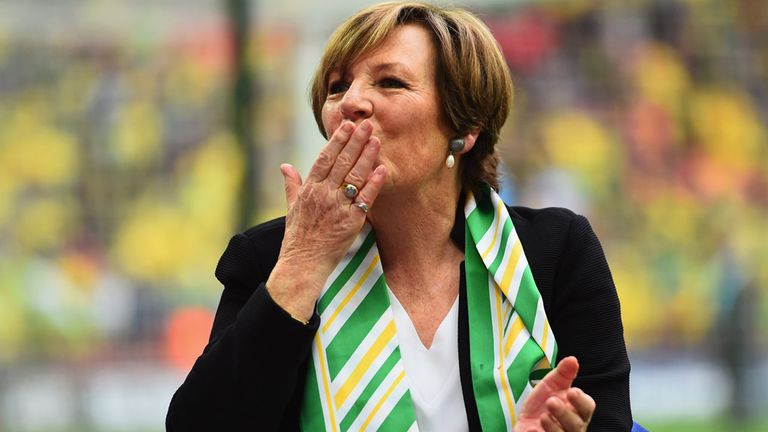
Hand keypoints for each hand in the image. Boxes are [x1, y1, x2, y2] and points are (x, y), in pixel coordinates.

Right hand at [266, 120, 386, 320]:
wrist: (302, 264)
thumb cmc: (297, 237)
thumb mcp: (291, 208)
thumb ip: (291, 184)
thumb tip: (284, 166)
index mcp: (309, 189)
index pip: (324, 158)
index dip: (337, 140)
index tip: (347, 125)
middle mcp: (323, 195)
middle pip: (342, 162)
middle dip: (356, 142)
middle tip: (367, 124)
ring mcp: (337, 208)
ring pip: (355, 176)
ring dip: (367, 157)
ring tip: (377, 140)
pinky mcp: (351, 222)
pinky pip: (365, 199)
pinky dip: (374, 183)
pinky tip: (382, 169)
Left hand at [515, 356, 594, 431]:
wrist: (524, 424)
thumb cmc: (542, 406)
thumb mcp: (550, 386)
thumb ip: (562, 374)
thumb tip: (572, 359)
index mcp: (576, 411)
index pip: (587, 407)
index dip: (581, 401)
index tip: (571, 392)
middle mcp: (572, 427)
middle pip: (577, 425)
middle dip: (565, 413)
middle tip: (551, 401)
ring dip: (554, 426)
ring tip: (543, 417)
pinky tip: (535, 430)